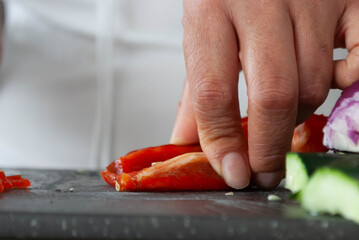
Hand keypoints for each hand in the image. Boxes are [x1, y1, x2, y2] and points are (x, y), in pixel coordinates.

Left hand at [171, 0, 358, 188]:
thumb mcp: (200, 35)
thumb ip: (194, 91)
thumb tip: (184, 142)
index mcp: (210, 9)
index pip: (212, 90)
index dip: (222, 141)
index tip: (232, 171)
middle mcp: (260, 2)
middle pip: (272, 94)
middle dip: (269, 146)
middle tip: (264, 171)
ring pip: (313, 83)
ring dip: (297, 116)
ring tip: (281, 117)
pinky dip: (348, 82)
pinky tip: (329, 86)